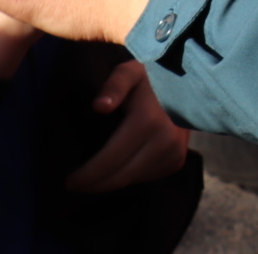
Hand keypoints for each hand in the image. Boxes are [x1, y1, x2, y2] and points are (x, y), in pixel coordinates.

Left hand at [64, 61, 190, 192]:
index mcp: (147, 121)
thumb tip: (99, 107)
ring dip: (112, 182)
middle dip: (95, 184)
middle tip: (75, 185)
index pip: (110, 160)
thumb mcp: (129, 72)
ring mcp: (173, 154)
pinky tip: (120, 166)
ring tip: (94, 177)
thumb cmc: (151, 76)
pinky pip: (147, 176)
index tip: (69, 182)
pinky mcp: (177, 161)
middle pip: (121, 177)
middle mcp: (164, 142)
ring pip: (134, 180)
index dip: (88, 175)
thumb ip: (113, 86)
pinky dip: (130, 176)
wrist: (188, 83)